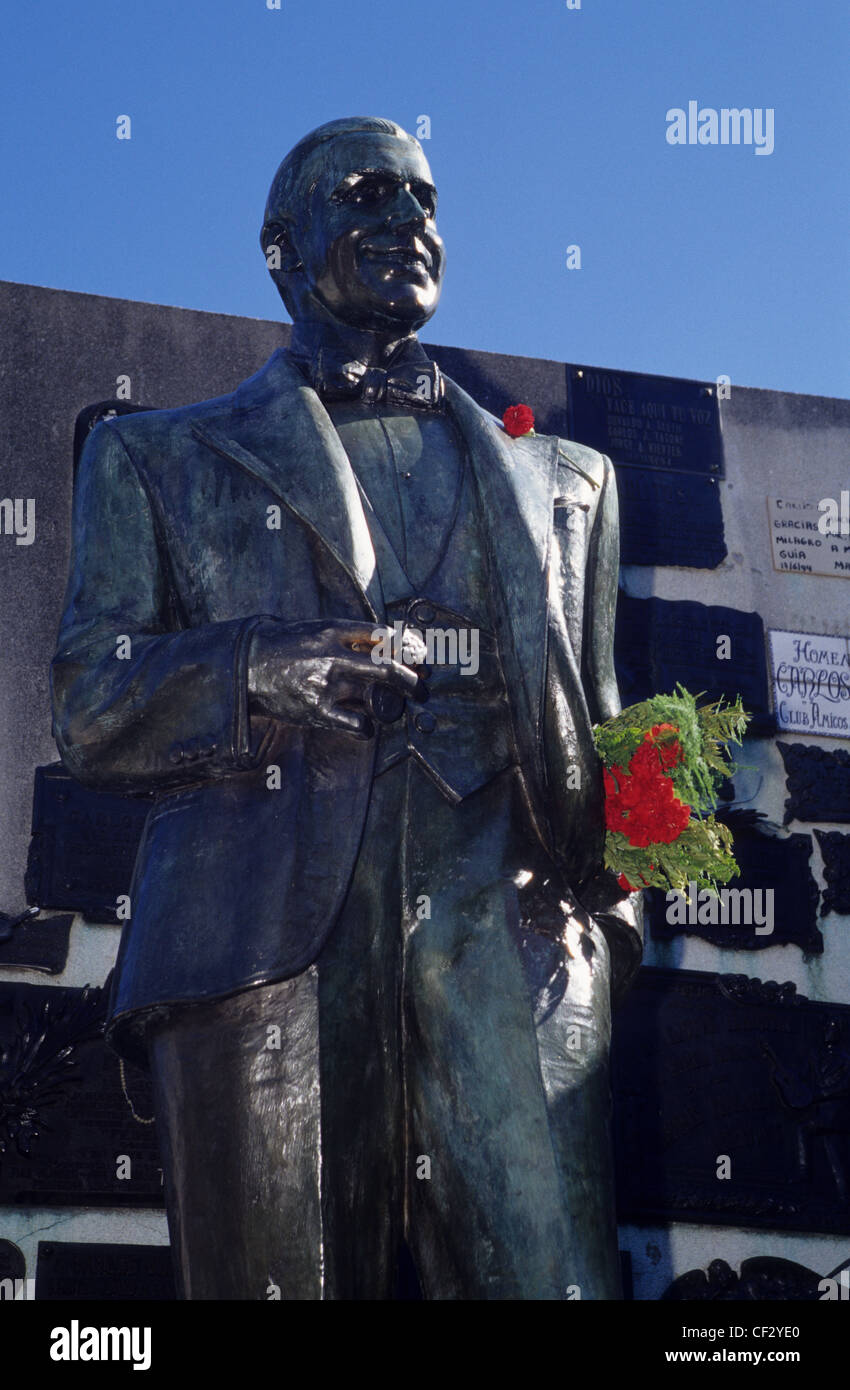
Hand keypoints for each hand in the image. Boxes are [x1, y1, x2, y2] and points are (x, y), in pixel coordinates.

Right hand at [247, 619, 424, 738]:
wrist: (247, 665)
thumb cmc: (287, 646)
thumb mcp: (318, 630)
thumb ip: (352, 638)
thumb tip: (394, 647)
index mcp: (334, 631)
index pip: (385, 636)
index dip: (409, 648)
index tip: (420, 658)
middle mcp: (333, 656)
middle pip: (389, 669)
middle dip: (414, 682)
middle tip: (424, 689)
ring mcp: (325, 684)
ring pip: (376, 698)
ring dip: (389, 705)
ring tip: (389, 706)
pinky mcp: (317, 710)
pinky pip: (358, 724)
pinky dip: (367, 727)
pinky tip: (364, 724)